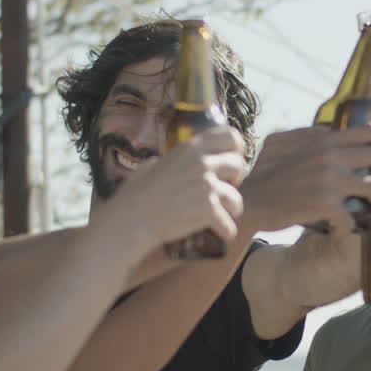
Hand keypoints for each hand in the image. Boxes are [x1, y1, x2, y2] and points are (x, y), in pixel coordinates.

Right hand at [104, 126, 245, 248]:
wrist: (132, 219)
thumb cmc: (135, 195)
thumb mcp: (151, 166)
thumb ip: (167, 161)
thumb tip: (167, 162)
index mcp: (190, 148)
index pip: (230, 135)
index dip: (236, 149)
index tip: (232, 159)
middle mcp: (202, 163)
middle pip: (239, 165)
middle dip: (236, 180)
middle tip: (224, 189)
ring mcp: (206, 186)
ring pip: (237, 199)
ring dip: (231, 210)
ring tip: (221, 216)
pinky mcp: (208, 210)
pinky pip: (229, 225)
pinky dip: (225, 232)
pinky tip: (220, 234)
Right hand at [238, 122, 370, 233]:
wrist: (249, 199)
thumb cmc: (264, 173)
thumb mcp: (283, 141)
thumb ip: (309, 135)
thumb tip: (329, 132)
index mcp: (323, 138)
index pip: (369, 131)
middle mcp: (329, 155)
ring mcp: (328, 179)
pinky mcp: (323, 203)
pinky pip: (351, 218)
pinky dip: (349, 227)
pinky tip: (342, 230)